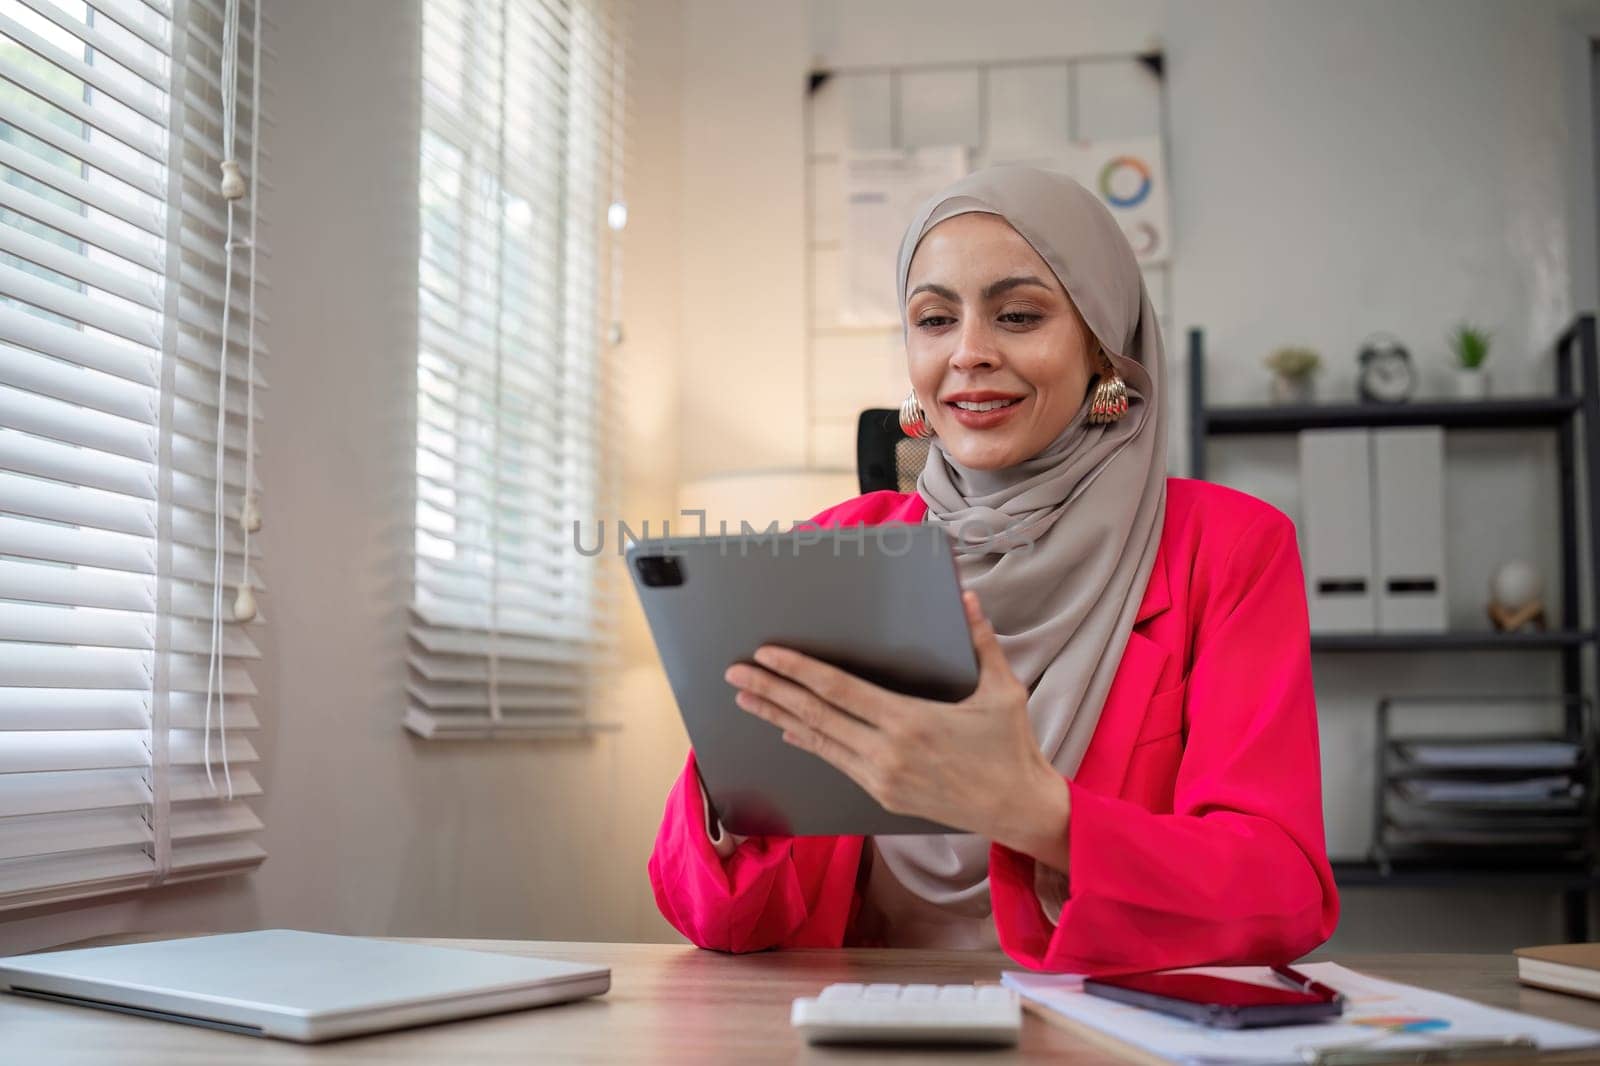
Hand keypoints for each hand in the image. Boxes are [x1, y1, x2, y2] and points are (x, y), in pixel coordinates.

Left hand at [723, 591, 1071, 871]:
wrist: (1017, 809)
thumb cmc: (1011, 747)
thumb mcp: (1003, 690)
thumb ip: (981, 642)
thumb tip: (967, 597)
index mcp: (910, 722)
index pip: (839, 692)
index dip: (798, 672)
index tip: (767, 655)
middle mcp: (887, 753)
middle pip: (815, 716)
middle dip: (770, 692)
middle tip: (735, 673)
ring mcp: (880, 778)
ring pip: (817, 742)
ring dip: (777, 718)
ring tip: (745, 699)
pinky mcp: (882, 794)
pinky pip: (835, 762)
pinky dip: (807, 743)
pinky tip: (785, 730)